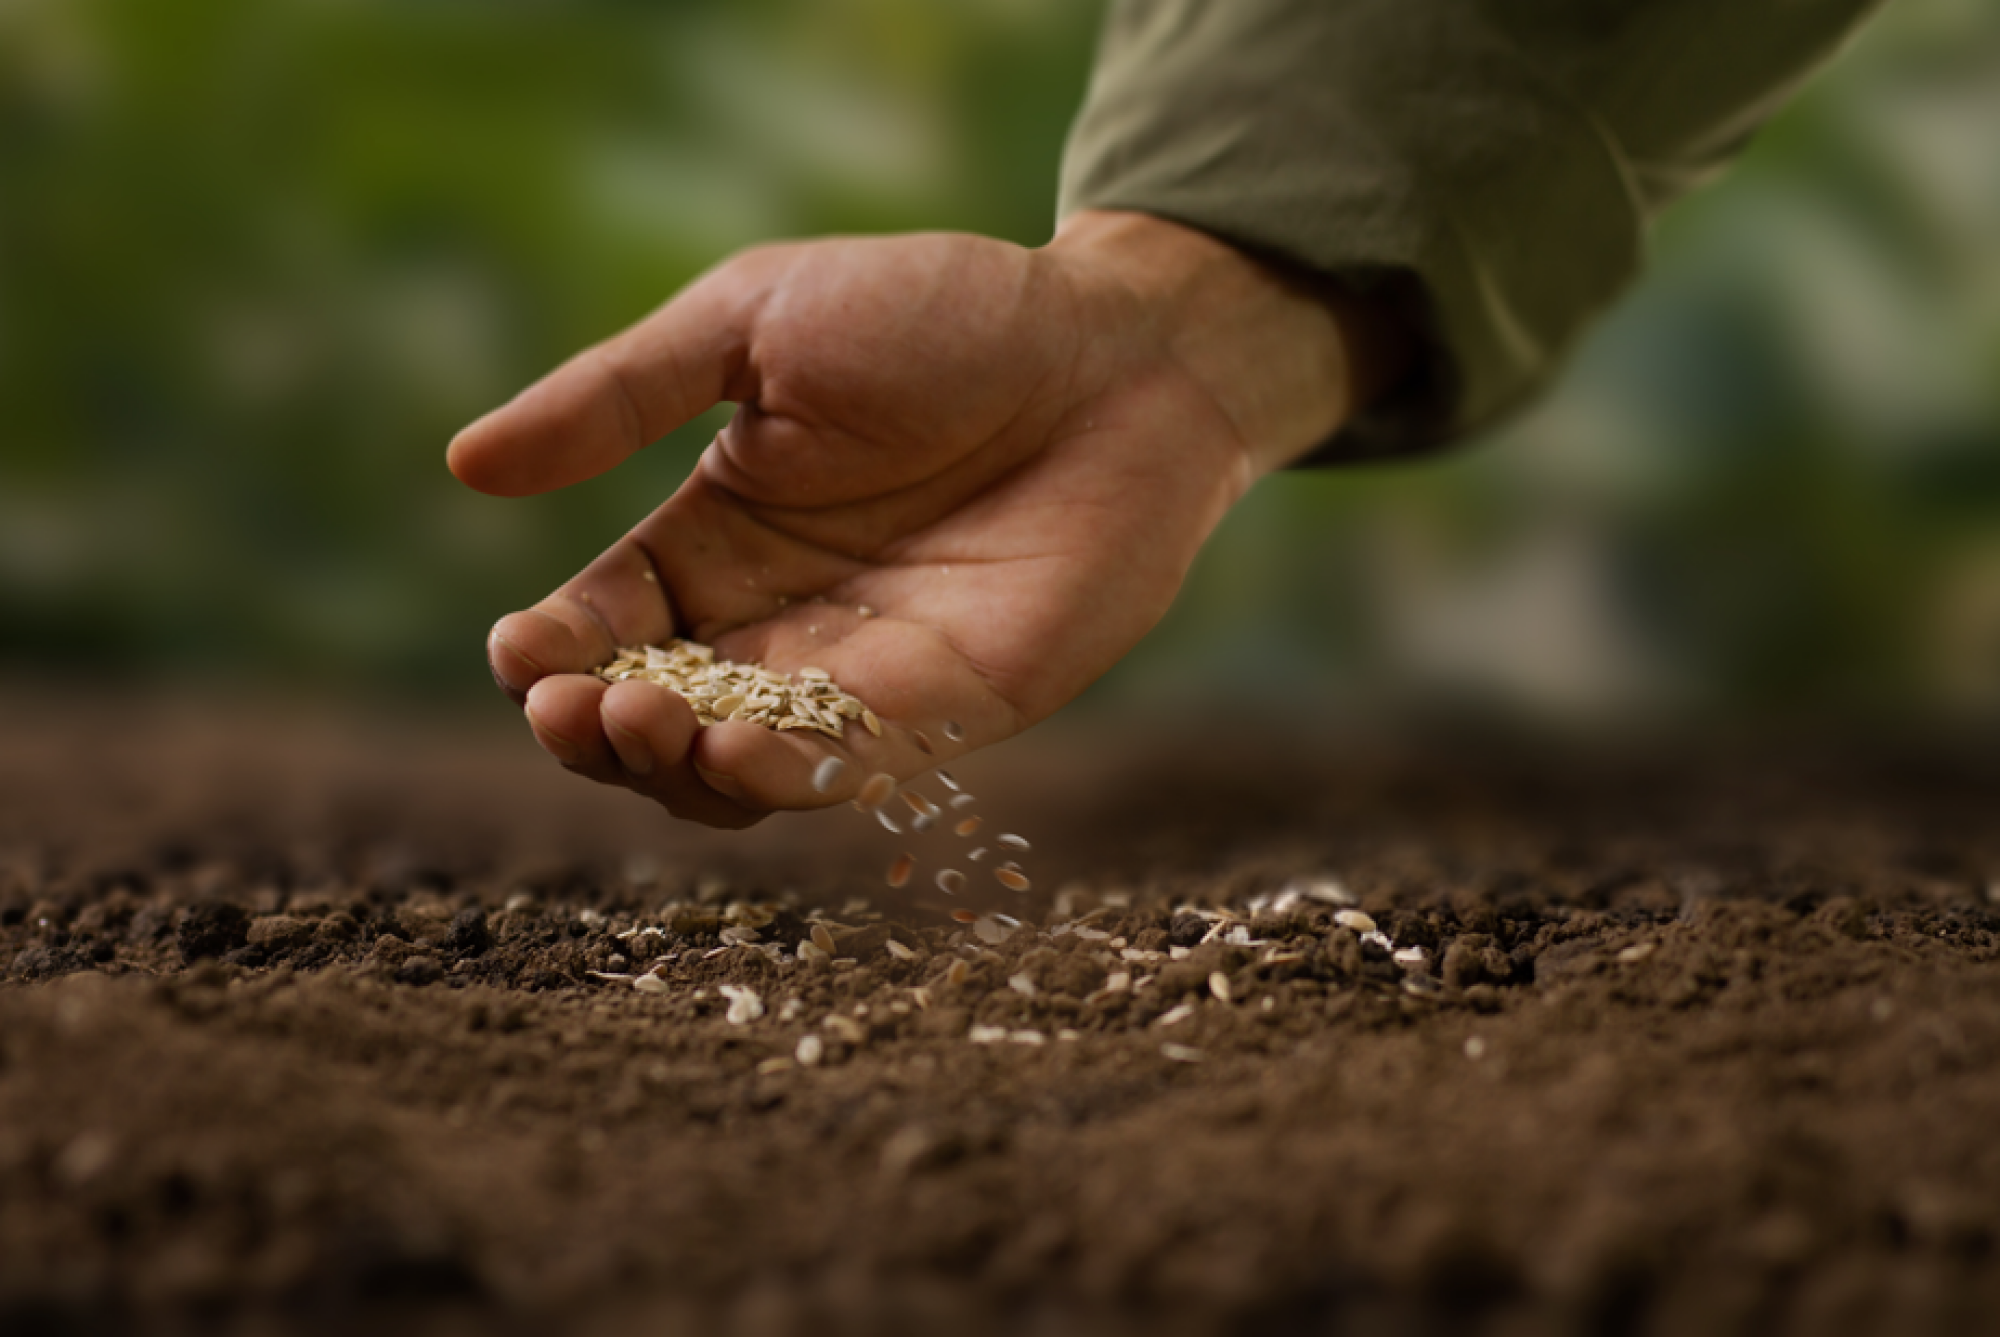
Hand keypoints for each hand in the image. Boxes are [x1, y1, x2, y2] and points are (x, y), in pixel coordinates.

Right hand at [446, 211, 1385, 826]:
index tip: (522, 654)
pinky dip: (784, 776)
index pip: (604, 622)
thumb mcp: (754, 326)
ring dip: (672, 767)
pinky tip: (734, 751)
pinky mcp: (949, 711)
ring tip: (643, 720)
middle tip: (578, 705)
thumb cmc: (942, 315)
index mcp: (718, 532)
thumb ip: (618, 396)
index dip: (552, 654)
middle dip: (596, 728)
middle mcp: (779, 619)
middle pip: (653, 717)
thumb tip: (463, 466)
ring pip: (735, 768)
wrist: (1118, 349)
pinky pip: (848, 769)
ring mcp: (861, 674)